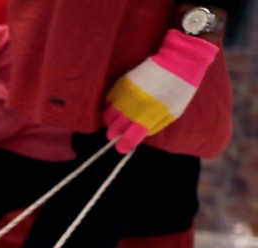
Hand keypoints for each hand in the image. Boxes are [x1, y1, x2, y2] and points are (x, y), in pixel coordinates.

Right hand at [103, 29, 218, 153]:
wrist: (179, 59)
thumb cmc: (181, 88)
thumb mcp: (174, 112)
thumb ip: (156, 125)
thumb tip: (140, 132)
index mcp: (149, 117)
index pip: (130, 138)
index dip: (124, 146)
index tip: (122, 148)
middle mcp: (134, 108)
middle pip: (114, 130)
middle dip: (114, 134)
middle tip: (118, 133)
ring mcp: (125, 96)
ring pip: (107, 116)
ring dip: (111, 121)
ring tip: (117, 119)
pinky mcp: (121, 84)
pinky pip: (108, 101)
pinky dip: (110, 106)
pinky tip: (118, 104)